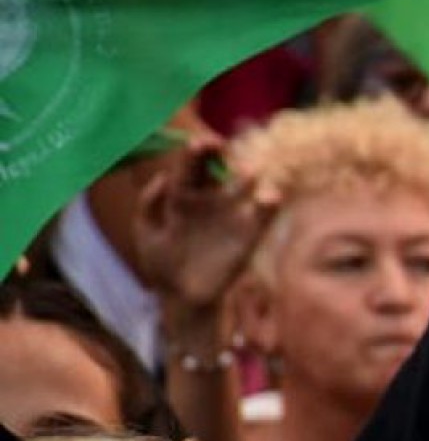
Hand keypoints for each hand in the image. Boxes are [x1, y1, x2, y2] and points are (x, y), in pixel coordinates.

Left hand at [134, 133, 273, 323]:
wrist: (182, 298)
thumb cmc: (162, 264)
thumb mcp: (145, 232)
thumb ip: (149, 204)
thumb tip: (163, 178)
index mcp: (182, 197)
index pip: (191, 167)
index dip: (196, 152)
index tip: (201, 142)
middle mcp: (209, 201)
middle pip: (219, 170)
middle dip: (222, 156)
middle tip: (224, 147)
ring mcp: (230, 217)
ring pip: (243, 190)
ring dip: (249, 178)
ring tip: (251, 172)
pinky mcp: (248, 237)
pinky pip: (261, 218)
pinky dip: (269, 207)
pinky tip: (271, 196)